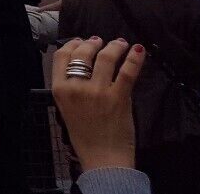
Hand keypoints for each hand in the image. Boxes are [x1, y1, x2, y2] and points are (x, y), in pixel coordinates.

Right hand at [50, 36, 143, 172]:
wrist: (102, 157)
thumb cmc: (84, 135)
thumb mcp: (66, 109)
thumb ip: (70, 88)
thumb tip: (84, 67)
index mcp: (60, 90)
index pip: (61, 56)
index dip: (73, 44)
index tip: (81, 41)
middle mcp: (76, 87)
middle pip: (83, 53)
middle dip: (93, 43)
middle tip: (102, 42)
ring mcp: (98, 91)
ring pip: (106, 58)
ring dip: (114, 47)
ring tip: (120, 44)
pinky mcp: (119, 97)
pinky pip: (127, 72)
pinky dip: (134, 59)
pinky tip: (139, 50)